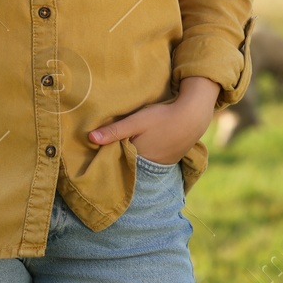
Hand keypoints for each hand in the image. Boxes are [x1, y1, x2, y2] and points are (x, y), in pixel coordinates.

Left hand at [88, 76, 219, 164]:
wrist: (193, 116)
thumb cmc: (163, 117)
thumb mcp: (136, 121)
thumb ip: (114, 131)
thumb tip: (89, 138)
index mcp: (136, 159)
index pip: (116, 159)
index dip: (108, 151)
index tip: (100, 144)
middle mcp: (148, 167)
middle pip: (128, 161)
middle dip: (121, 154)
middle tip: (116, 139)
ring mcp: (160, 165)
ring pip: (140, 161)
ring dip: (135, 153)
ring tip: (132, 140)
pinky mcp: (170, 160)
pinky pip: (153, 160)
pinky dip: (148, 153)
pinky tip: (147, 142)